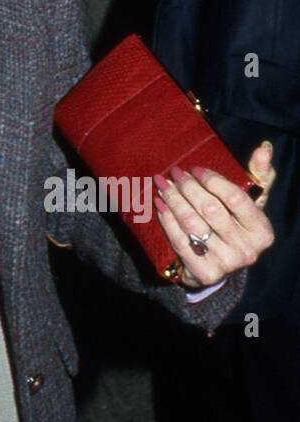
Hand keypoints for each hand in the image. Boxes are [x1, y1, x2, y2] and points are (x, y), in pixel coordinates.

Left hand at [152, 142, 275, 288]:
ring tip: (162, 184)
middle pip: (210, 209)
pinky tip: (159, 205)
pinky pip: (180, 240)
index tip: (194, 168)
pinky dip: (167, 220)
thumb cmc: (236, 224)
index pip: (235, 198)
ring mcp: (225, 263)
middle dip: (188, 187)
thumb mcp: (252, 203)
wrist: (220, 264)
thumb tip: (263, 148)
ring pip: (192, 223)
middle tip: (173, 173)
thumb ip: (259, 176)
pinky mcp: (204, 273)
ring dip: (173, 200)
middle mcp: (247, 250)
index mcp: (262, 231)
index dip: (212, 180)